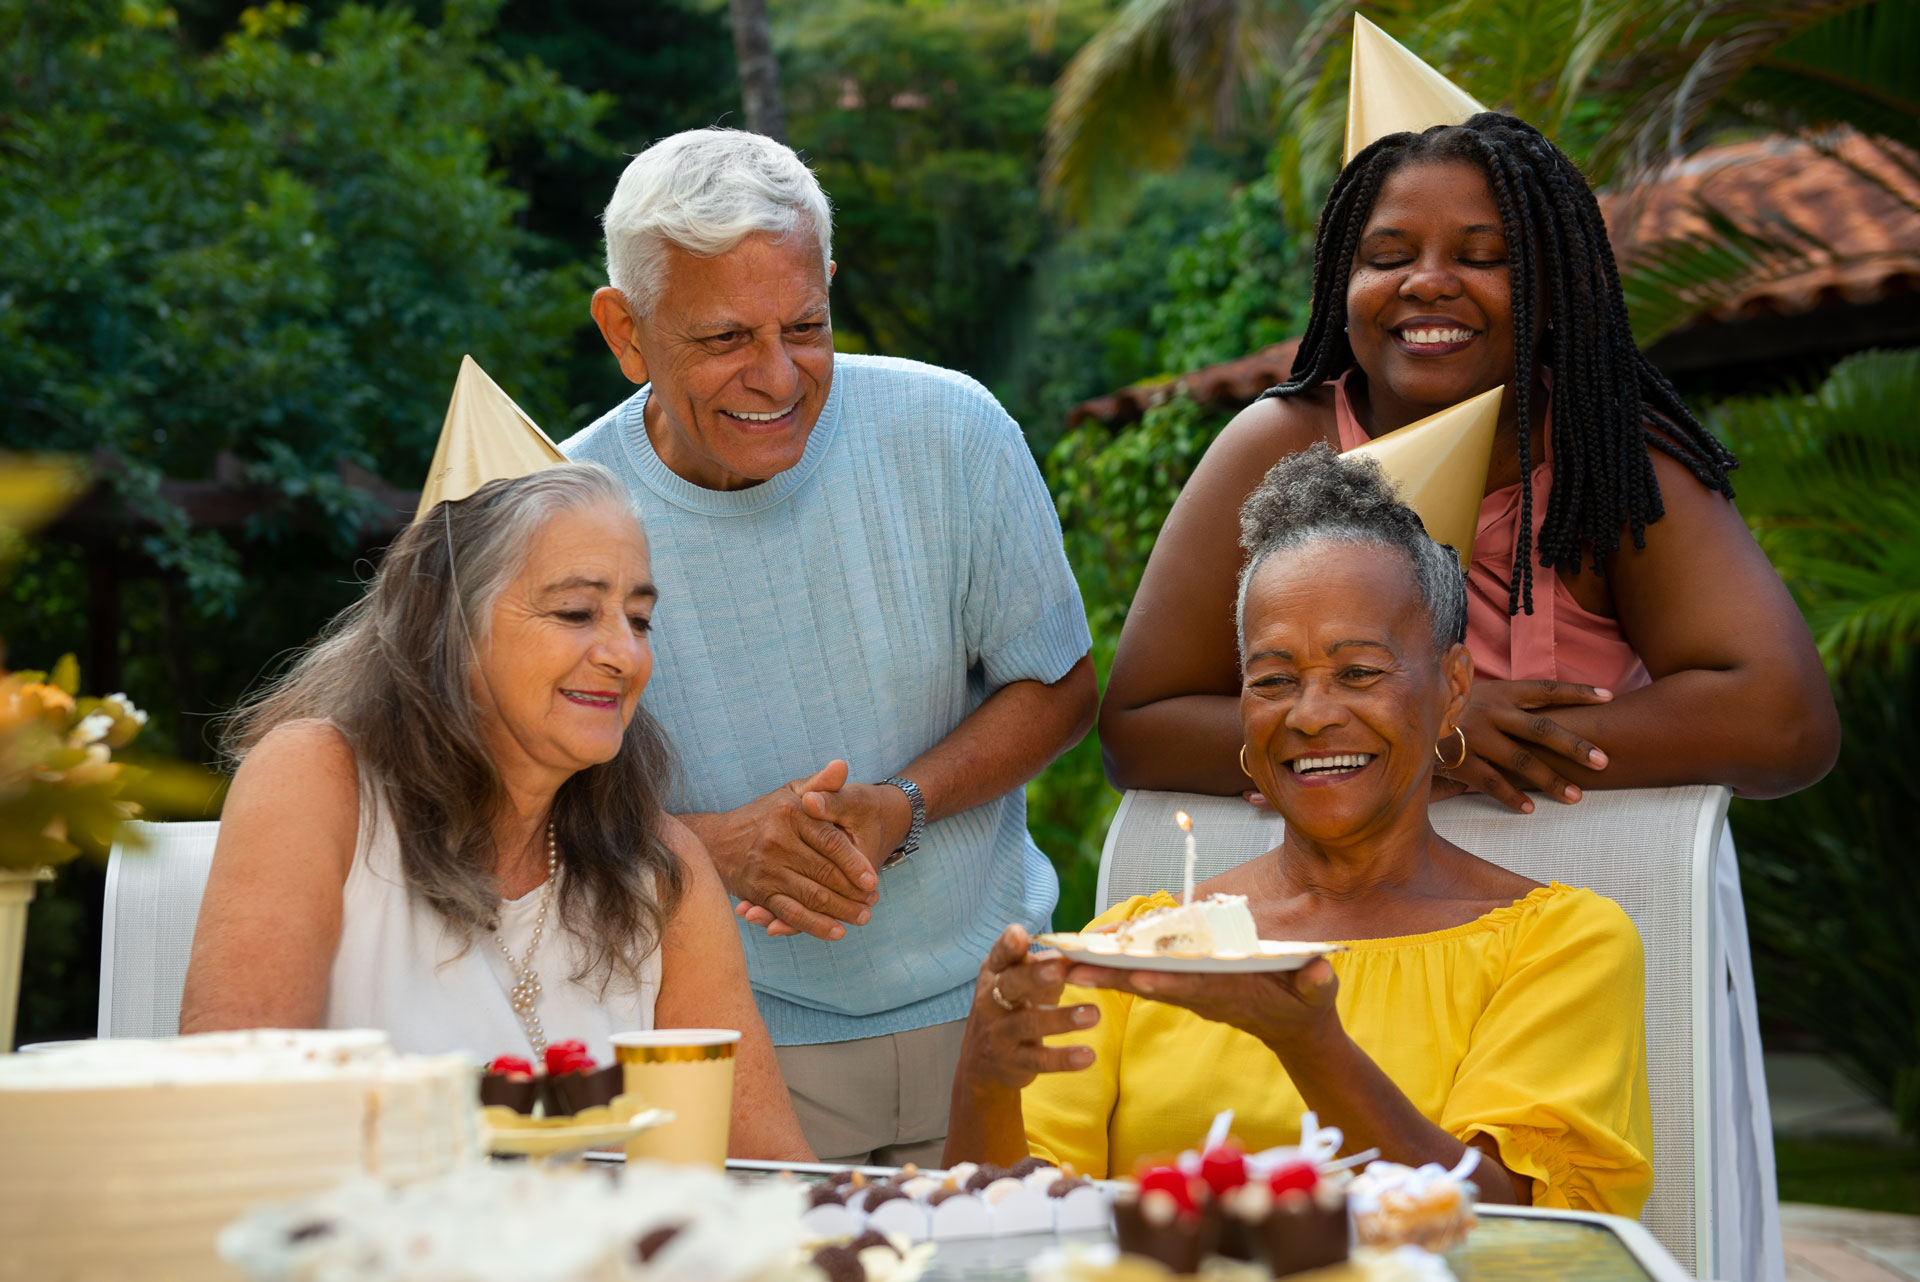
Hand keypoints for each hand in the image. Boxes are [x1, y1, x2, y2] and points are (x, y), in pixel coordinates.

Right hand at [705, 760, 878, 941]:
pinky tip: (836, 932)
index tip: (873, 879)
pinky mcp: (758, 893)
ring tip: (862, 917)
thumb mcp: (791, 793)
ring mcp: (766, 870)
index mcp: (789, 814)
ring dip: (840, 911)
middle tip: (873, 902)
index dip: (854, 862)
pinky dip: (814, 926)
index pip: (830, 841)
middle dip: (853, 891)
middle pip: (824, 872)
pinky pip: (791, 914)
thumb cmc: (766, 814)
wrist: (717, 840)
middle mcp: (776, 841)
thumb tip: (843, 765)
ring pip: (811, 896)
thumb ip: (821, 784)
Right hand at [958, 925, 1098, 1092]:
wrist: (982, 1061)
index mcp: (995, 974)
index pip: (1000, 956)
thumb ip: (1046, 965)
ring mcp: (1001, 1032)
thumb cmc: (1010, 1009)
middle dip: (1034, 976)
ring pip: (1029, 1023)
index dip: (1008, 946)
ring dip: (1062, 1018)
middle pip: (1012, 985)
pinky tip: (1088, 1056)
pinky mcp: (1014, 1061)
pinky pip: (1040, 1059)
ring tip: (1094, 1014)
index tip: (1019, 934)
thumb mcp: (1019, 982)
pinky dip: (1064, 1058)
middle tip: (1059, 970)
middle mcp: (991, 1000)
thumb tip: (1083, 949)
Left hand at [1065, 955, 1339, 1053]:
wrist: (1296, 1030)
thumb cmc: (1308, 1006)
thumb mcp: (1318, 994)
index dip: (1166, 981)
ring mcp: (1192, 992)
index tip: (1136, 976)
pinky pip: (1148, 976)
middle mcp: (1202, 994)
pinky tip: (1089, 958)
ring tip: (1064, 963)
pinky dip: (1119, 967)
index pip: (1193, 987)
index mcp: (1230, 994)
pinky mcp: (1187, 988)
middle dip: (1113, 976)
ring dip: (1104, 972)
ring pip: (1143, 979)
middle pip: (1153, 983)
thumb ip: (1316, 982)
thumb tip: (1320, 969)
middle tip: (1072, 970)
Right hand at [1444, 680, 1612, 813]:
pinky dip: (1511, 796)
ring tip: (1575, 797)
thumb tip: (1537, 702)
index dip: (1577, 693)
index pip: (1546, 689)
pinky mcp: (1459, 761)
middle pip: (1541, 729)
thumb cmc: (1443, 703)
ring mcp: (1475, 737)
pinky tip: (1530, 809)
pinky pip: (1491, 782)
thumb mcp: (1473, 690)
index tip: (1608, 696)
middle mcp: (1491, 712)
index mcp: (1499, 691)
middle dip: (1574, 746)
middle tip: (1602, 761)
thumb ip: (1501, 698)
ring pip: (1521, 761)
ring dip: (1550, 780)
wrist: (1400, 713)